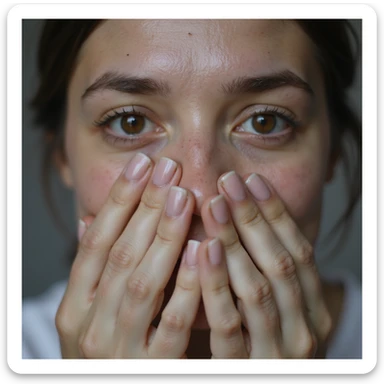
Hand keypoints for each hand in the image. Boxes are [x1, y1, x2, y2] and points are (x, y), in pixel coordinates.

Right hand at [55, 154, 200, 357]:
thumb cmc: (109, 353)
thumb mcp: (91, 314)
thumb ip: (95, 271)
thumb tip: (90, 220)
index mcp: (74, 306)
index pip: (95, 241)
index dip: (119, 200)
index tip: (143, 164)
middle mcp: (88, 325)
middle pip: (120, 254)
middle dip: (145, 208)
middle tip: (170, 169)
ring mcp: (118, 349)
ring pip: (143, 282)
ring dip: (164, 237)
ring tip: (185, 196)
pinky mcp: (151, 370)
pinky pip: (172, 324)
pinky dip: (187, 286)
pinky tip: (205, 250)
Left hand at [198, 171, 331, 357]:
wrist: (248, 383)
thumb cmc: (259, 344)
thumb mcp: (274, 308)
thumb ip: (266, 271)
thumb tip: (246, 221)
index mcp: (314, 310)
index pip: (299, 252)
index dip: (275, 214)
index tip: (251, 180)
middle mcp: (304, 329)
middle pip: (280, 263)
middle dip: (254, 219)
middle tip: (229, 181)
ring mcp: (277, 352)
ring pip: (258, 288)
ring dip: (236, 242)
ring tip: (214, 204)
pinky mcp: (243, 369)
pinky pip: (228, 323)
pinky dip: (217, 284)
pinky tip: (203, 249)